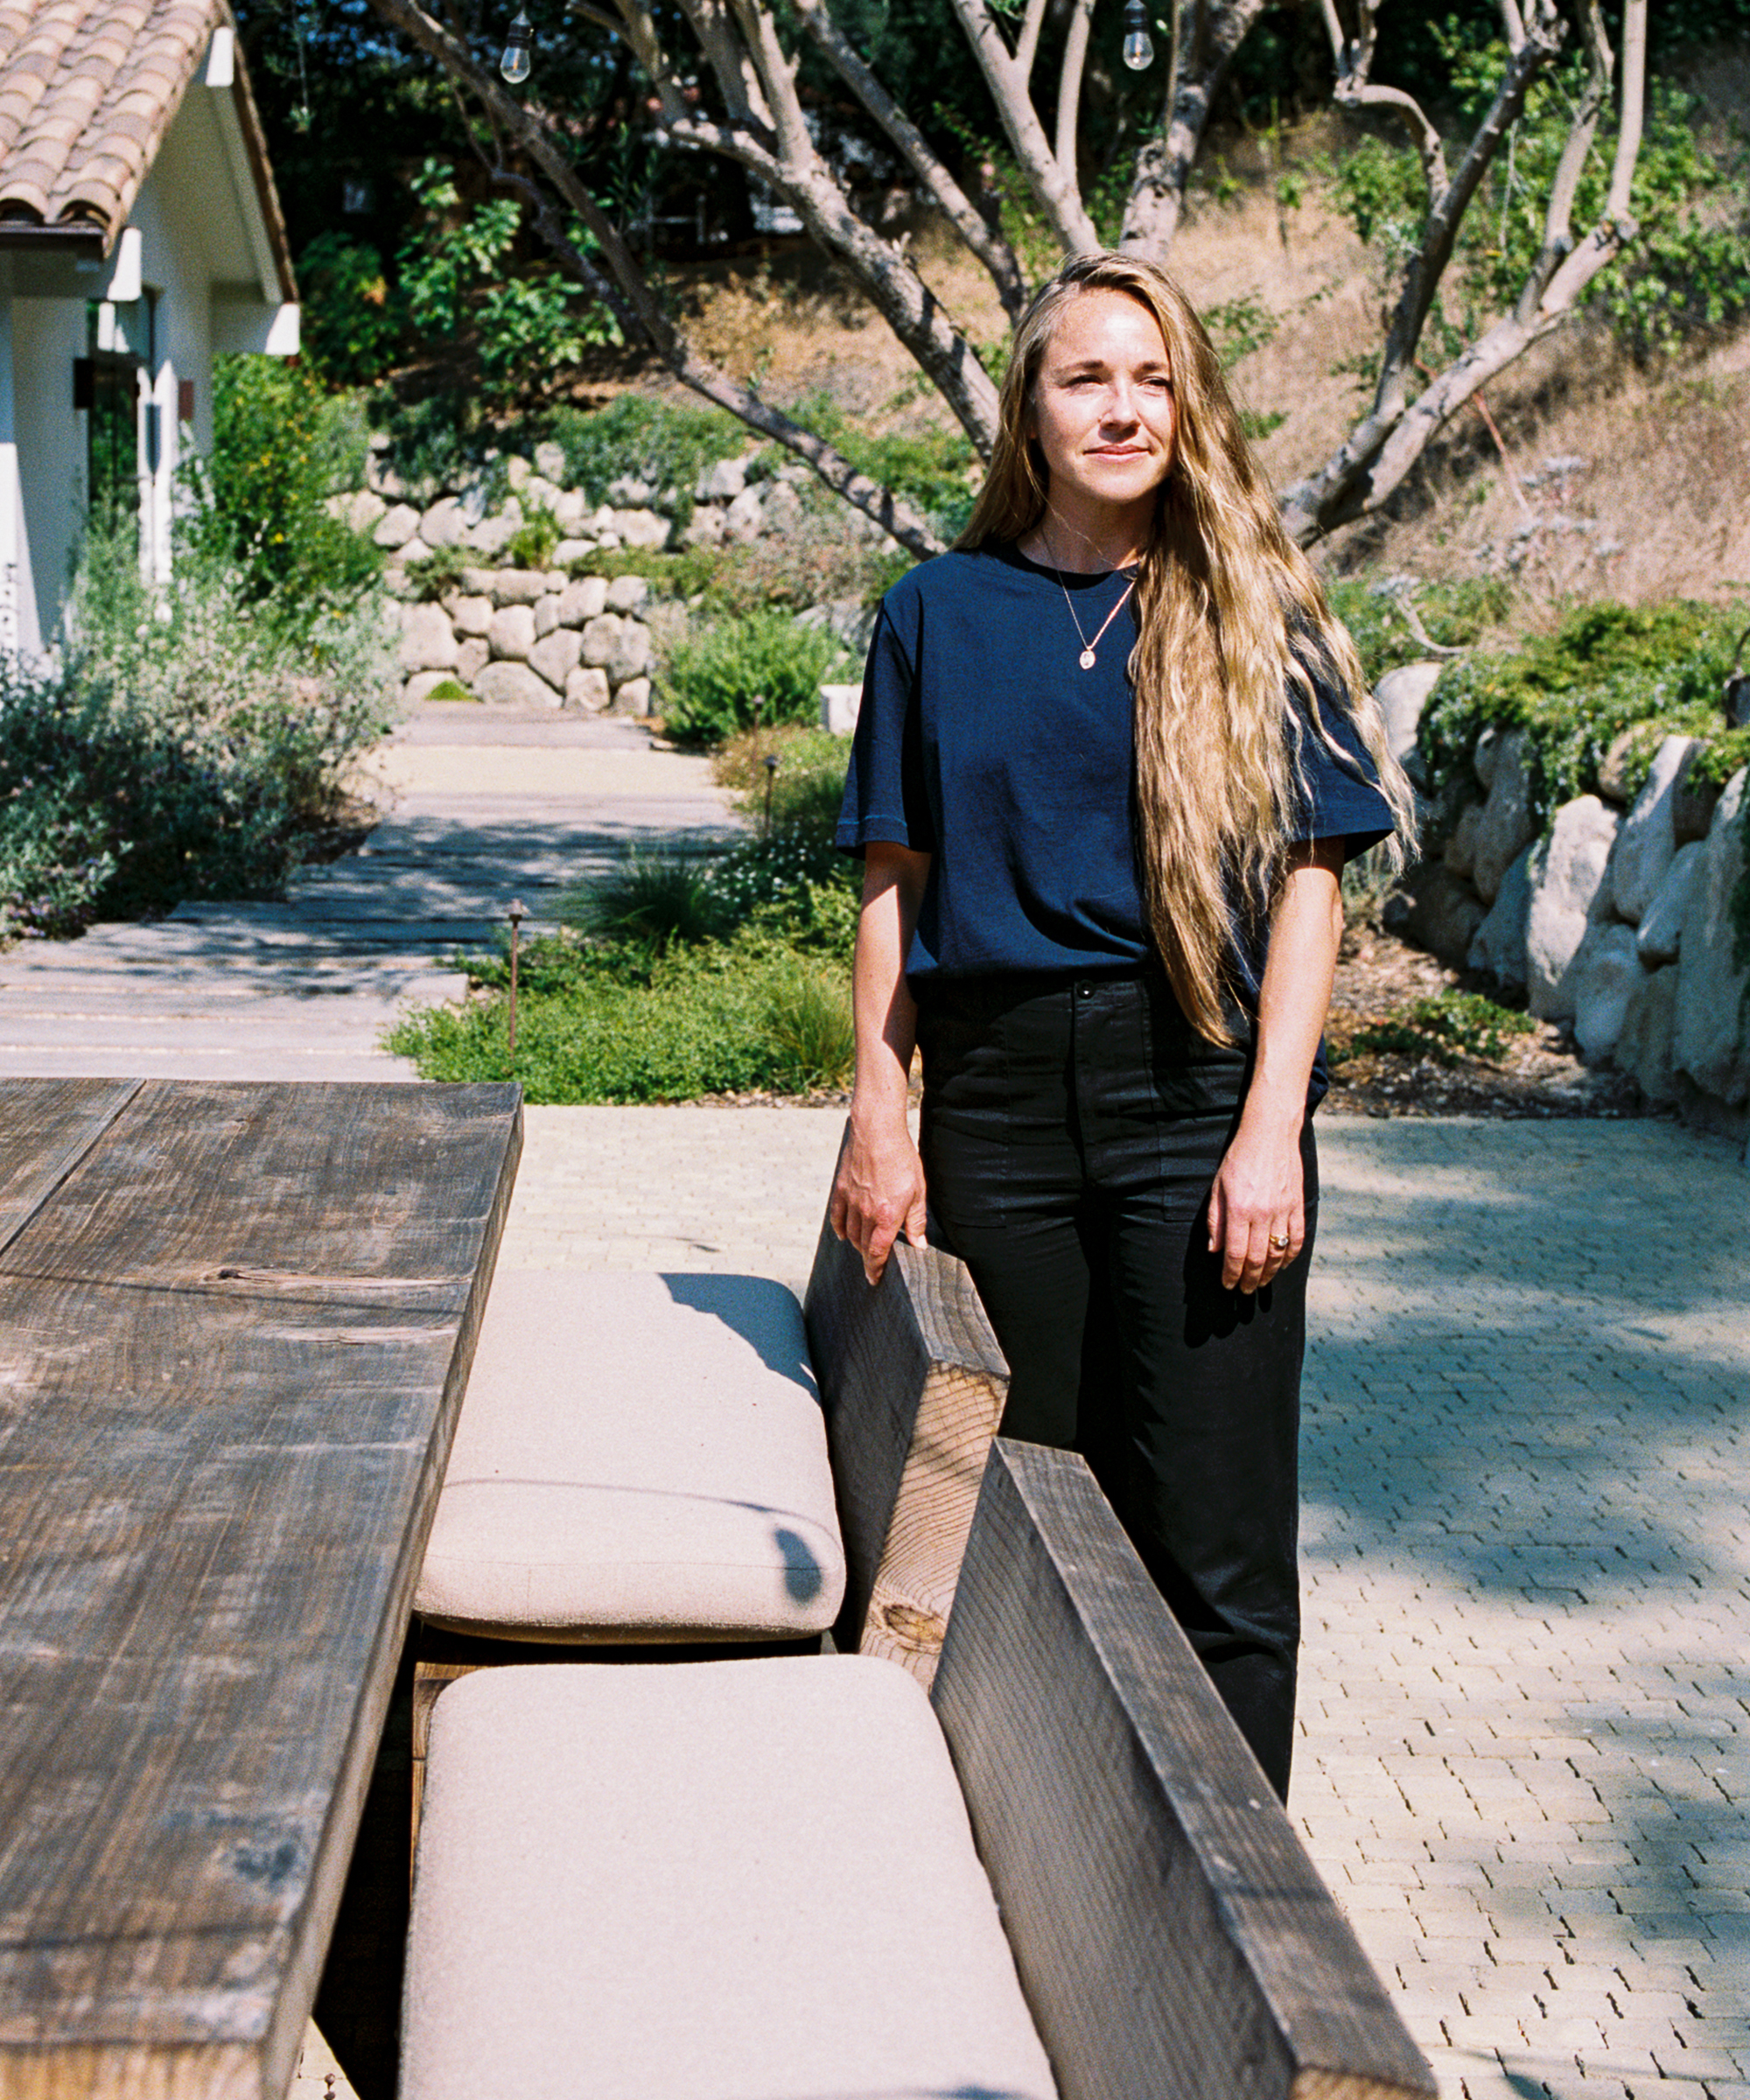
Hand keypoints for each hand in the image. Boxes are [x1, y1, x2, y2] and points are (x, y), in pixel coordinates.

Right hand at [829, 1115, 926, 1286]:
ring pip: (850, 1234)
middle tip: (875, 1264)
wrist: (877, 1132)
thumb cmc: (901, 1158)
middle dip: (869, 1258)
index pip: (877, 1253)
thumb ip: (916, 1221)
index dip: (875, 1269)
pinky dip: (840, 1229)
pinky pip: (837, 1217)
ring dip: (857, 1245)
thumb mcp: (918, 1191)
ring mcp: (850, 1201)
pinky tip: (844, 1234)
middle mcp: (865, 1213)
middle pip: (862, 1246)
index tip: (875, 1279)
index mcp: (886, 1216)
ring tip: (865, 1249)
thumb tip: (919, 1245)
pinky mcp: (840, 1189)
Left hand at [1207, 1119, 1304, 1294]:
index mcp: (1239, 1209)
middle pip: (1257, 1258)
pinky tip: (1283, 1264)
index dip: (1230, 1274)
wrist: (1270, 1134)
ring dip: (1270, 1273)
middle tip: (1244, 1291)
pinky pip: (1297, 1238)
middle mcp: (1262, 1213)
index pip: (1234, 1253)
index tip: (1227, 1285)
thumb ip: (1216, 1219)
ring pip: (1278, 1253)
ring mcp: (1283, 1210)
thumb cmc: (1238, 1158)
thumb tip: (1214, 1250)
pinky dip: (1291, 1255)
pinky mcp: (1297, 1205)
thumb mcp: (1218, 1186)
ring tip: (1261, 1283)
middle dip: (1249, 1279)